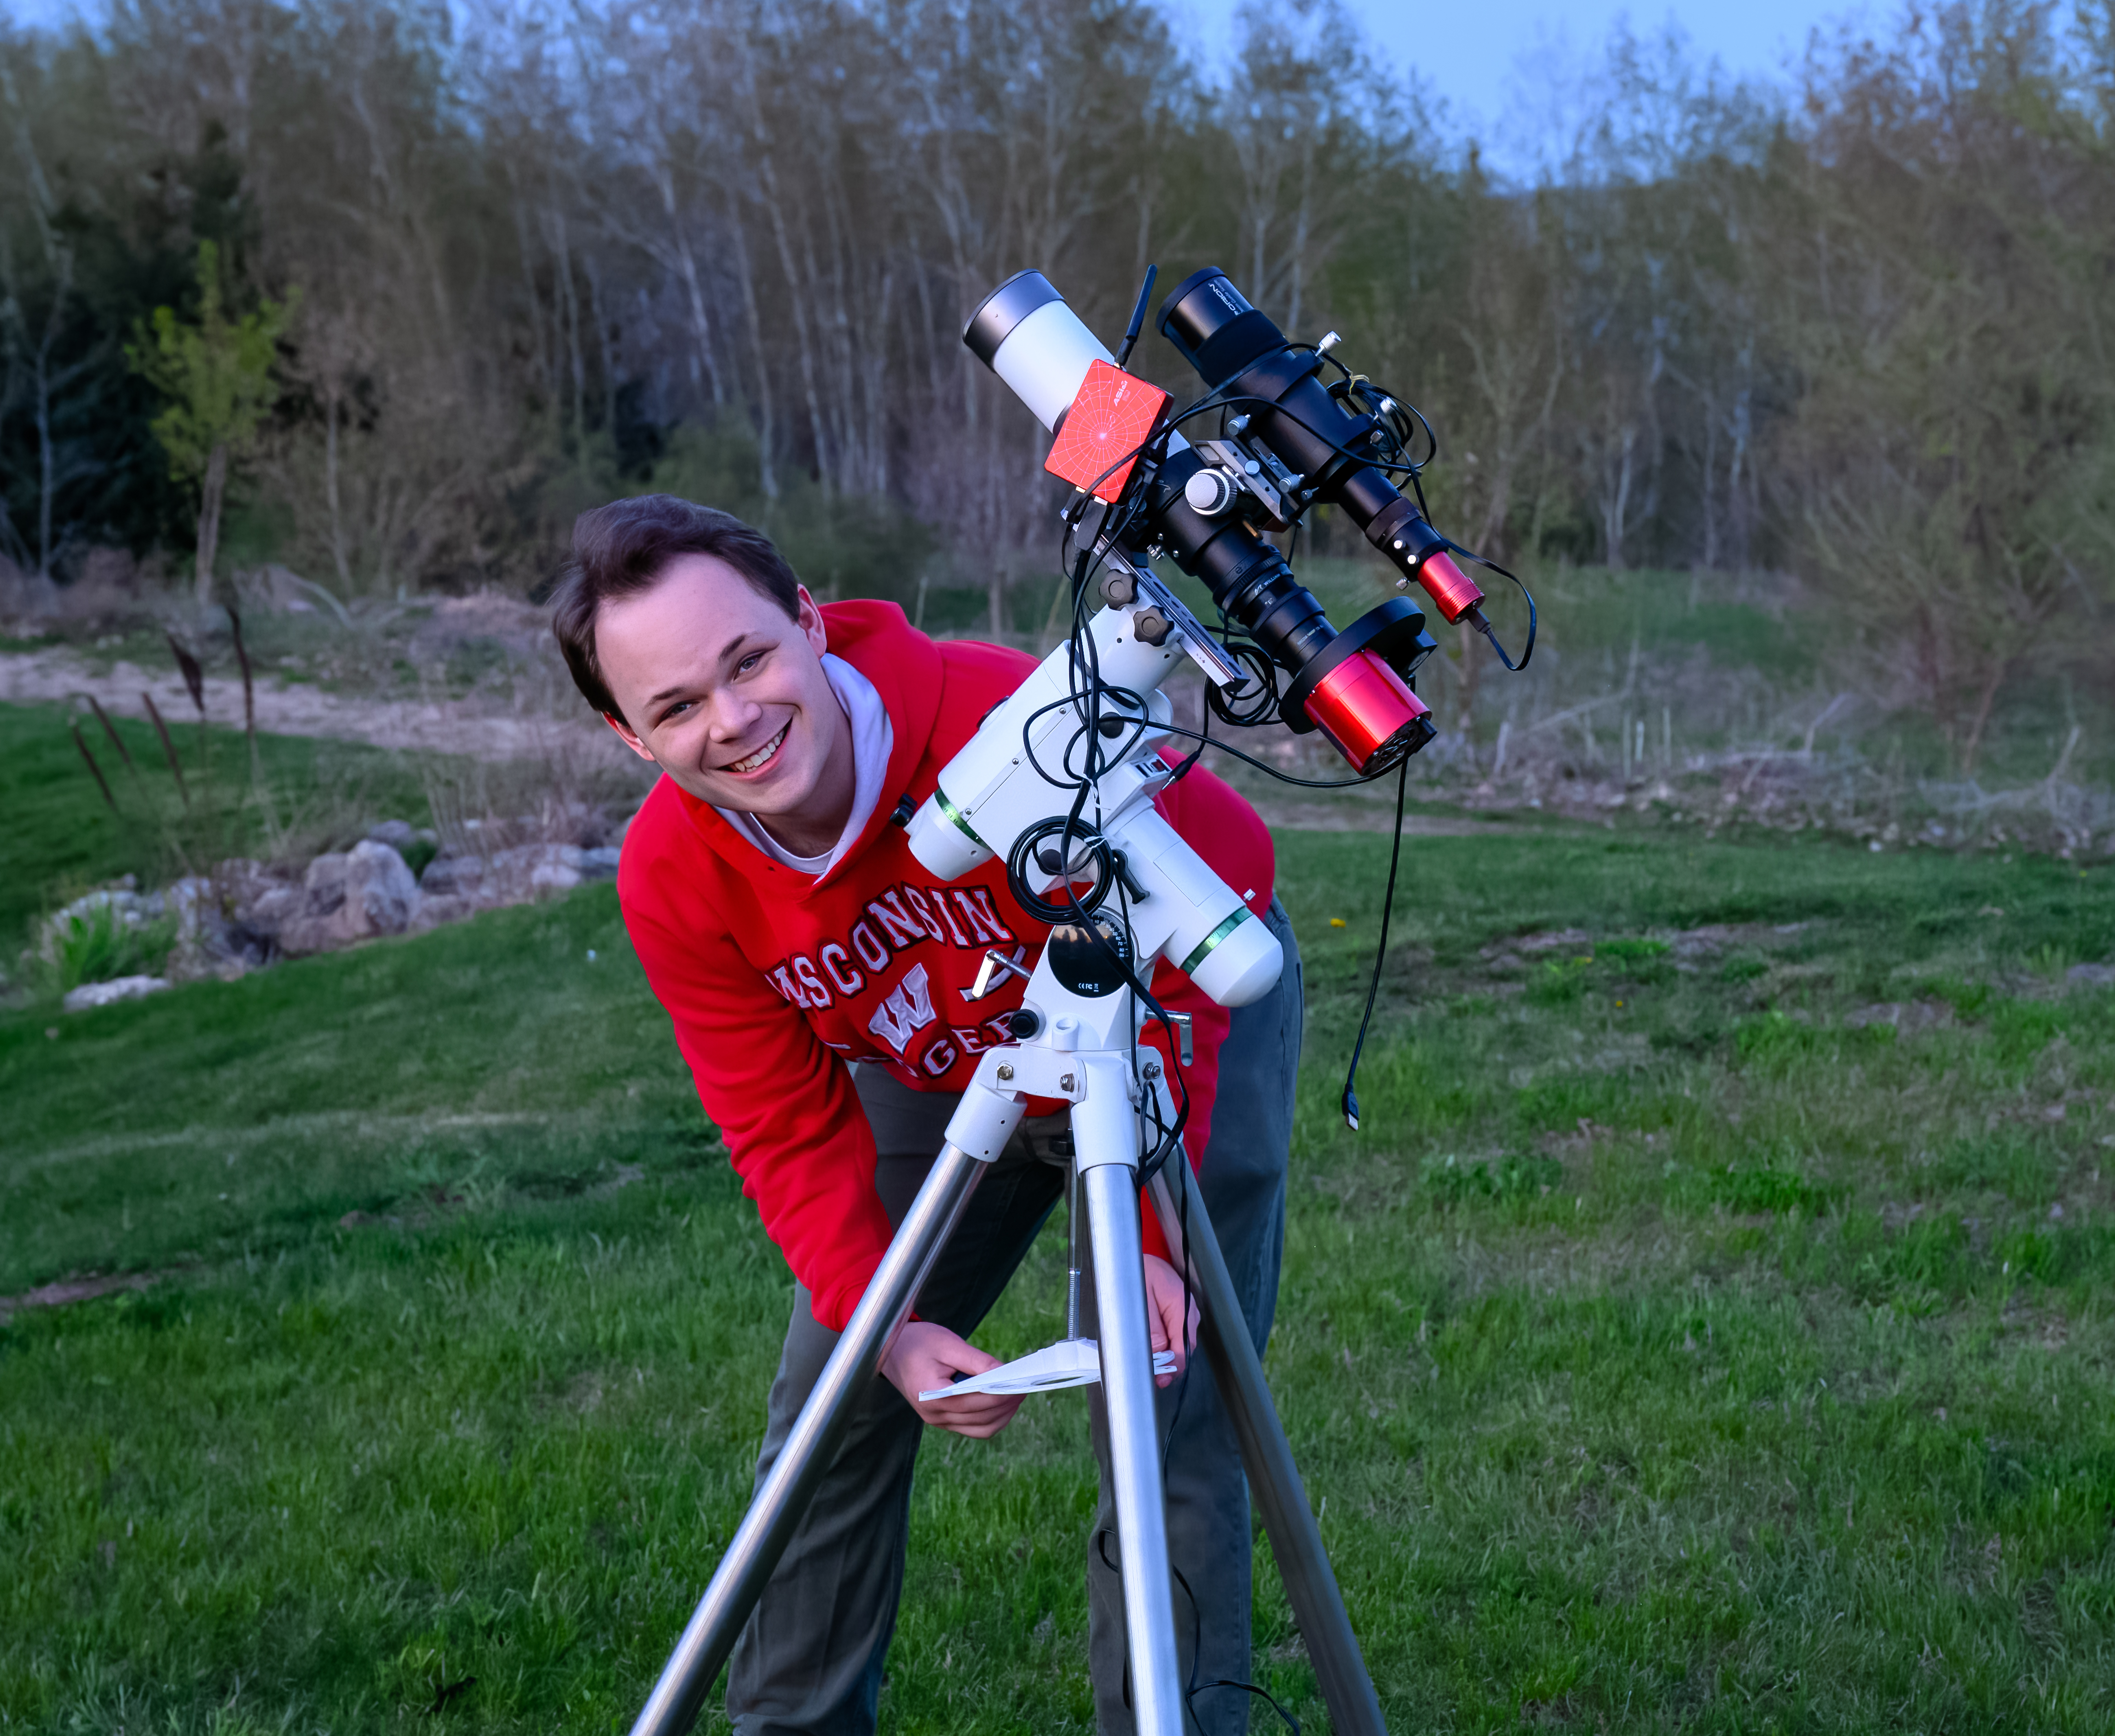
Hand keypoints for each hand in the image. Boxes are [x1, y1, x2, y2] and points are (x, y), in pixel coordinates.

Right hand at [881, 1321, 1023, 1438]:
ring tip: (1016, 1394)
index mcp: (931, 1395)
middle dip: (1007, 1404)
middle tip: (1025, 1387)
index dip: (1002, 1394)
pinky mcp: (943, 1420)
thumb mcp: (948, 1345)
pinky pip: (974, 1428)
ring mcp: (938, 1421)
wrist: (890, 1351)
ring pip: (981, 1429)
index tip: (1022, 1383)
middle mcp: (934, 1415)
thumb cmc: (917, 1343)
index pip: (976, 1402)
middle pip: (981, 1419)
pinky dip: (992, 1418)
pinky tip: (1002, 1401)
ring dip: (1003, 1414)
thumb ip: (977, 1362)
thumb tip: (1005, 1373)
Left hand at [1143, 1254, 1199, 1387]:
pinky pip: (1176, 1334)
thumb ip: (1150, 1326)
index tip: (1160, 1379)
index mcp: (1181, 1307)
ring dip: (1167, 1354)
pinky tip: (1154, 1347)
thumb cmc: (1139, 1270)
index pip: (1184, 1347)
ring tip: (1149, 1363)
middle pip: (1184, 1348)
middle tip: (1150, 1375)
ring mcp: (1187, 1312)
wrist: (1141, 1253)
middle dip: (1168, 1363)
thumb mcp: (1140, 1297)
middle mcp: (1189, 1311)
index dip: (1172, 1367)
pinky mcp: (1181, 1313)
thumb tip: (1159, 1352)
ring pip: (1180, 1343)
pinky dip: (1166, 1344)